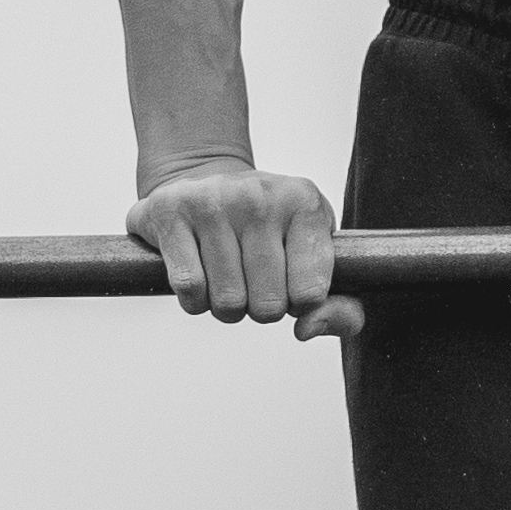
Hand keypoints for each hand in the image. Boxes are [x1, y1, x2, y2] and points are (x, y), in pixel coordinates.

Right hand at [132, 156, 353, 343]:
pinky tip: (199, 274)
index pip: (311, 294)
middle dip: (259, 308)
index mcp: (305, 203)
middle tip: (252, 279)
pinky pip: (190, 289)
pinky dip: (194, 300)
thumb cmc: (268, 232)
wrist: (203, 181)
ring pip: (227, 303)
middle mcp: (261, 196)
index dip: (297, 304)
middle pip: (268, 305)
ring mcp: (213, 200)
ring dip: (225, 306)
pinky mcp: (171, 211)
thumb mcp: (315, 258)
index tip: (289, 281)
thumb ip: (339, 307)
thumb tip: (307, 329)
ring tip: (225, 274)